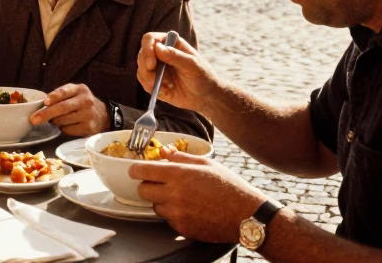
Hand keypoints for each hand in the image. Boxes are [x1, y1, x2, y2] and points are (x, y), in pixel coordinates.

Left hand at [29, 83, 108, 136]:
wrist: (103, 116)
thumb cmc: (82, 104)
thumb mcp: (74, 94)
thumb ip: (60, 95)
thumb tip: (41, 104)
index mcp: (80, 89)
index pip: (65, 92)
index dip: (54, 96)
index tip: (45, 102)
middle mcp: (86, 101)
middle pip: (63, 107)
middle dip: (46, 114)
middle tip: (34, 119)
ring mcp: (88, 115)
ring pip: (63, 120)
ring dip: (55, 121)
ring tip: (55, 120)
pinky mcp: (88, 128)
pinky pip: (68, 130)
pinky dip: (63, 129)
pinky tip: (66, 125)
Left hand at [130, 149, 264, 242]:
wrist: (246, 215)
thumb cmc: (229, 187)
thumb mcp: (206, 164)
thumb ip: (180, 158)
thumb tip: (163, 152)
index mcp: (179, 175)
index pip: (143, 171)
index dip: (136, 169)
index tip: (135, 169)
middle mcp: (174, 195)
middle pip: (143, 190)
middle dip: (148, 185)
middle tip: (160, 183)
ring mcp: (177, 214)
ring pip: (155, 206)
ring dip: (161, 201)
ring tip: (182, 197)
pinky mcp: (182, 228)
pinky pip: (167, 220)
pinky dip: (173, 214)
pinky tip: (189, 209)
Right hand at [136, 32, 219, 114]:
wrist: (205, 97)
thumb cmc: (202, 77)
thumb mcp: (192, 66)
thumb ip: (175, 56)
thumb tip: (157, 47)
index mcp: (171, 43)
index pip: (150, 39)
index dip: (147, 49)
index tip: (151, 65)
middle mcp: (161, 52)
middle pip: (142, 54)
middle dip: (147, 69)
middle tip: (156, 80)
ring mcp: (156, 66)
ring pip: (141, 68)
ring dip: (150, 79)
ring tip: (168, 86)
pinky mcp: (153, 79)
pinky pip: (143, 81)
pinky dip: (150, 86)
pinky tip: (165, 90)